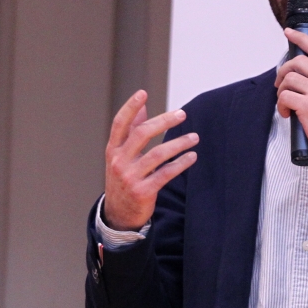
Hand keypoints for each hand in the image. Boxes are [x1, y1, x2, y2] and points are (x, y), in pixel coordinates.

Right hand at [104, 90, 197, 230]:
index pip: (120, 124)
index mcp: (112, 150)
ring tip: (194, 137)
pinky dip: (181, 163)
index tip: (143, 93)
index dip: (130, 107)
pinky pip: (166, 173)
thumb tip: (141, 105)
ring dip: (178, 143)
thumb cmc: (123, 178)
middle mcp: (119, 162)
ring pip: (157, 154)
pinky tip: (192, 156)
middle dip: (163, 122)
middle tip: (182, 114)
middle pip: (142, 134)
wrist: (119, 214)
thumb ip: (131, 130)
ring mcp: (130, 177)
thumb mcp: (120, 155)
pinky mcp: (143, 192)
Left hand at [275, 28, 307, 169]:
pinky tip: (287, 114)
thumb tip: (306, 78)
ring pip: (289, 79)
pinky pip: (284, 97)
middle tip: (280, 84)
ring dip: (281, 92)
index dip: (301, 38)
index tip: (289, 33)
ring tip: (286, 105)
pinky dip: (281, 106)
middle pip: (298, 61)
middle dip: (283, 71)